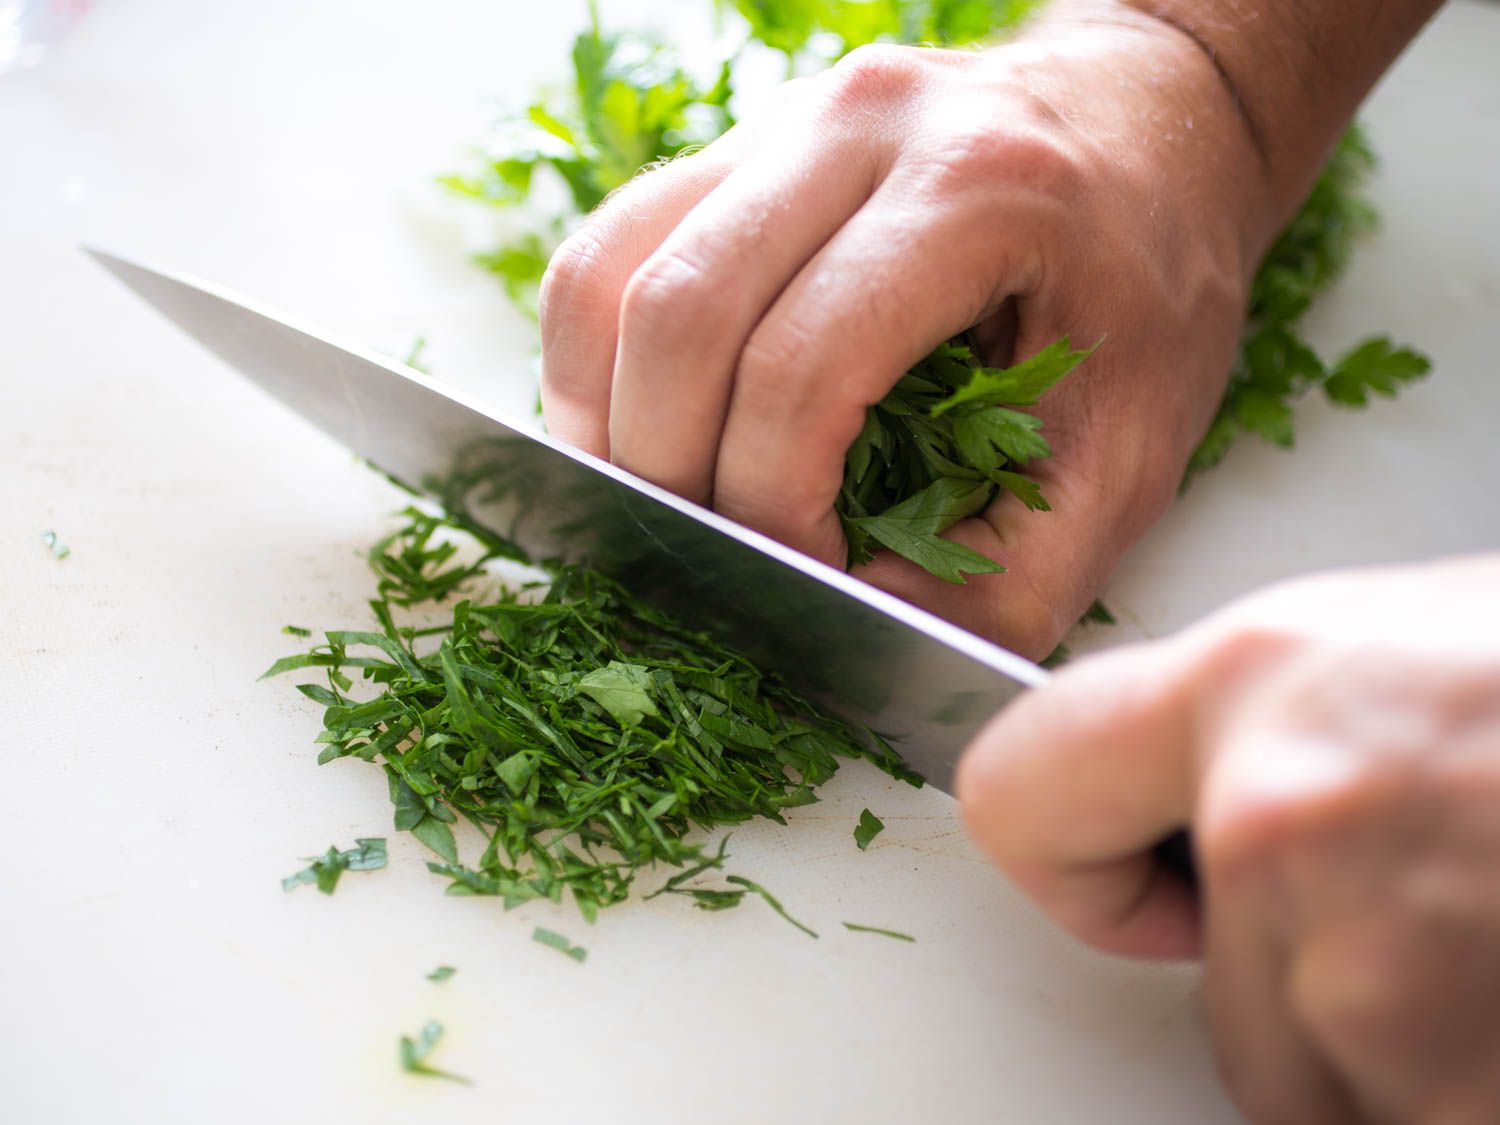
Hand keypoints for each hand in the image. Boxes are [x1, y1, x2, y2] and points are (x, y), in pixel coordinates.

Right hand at [538, 2, 1272, 657]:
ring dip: (602, 415)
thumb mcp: (1130, 450)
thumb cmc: (1155, 288)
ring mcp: (787, 120)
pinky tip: (632, 429)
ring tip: (643, 504)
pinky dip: (594, 358)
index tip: (799, 581)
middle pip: (677, 315)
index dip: (768, 507)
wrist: (1153, 127)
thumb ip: (1012, 576)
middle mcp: (864, 126)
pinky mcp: (741, 144)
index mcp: (982, 191)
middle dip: (665, 473)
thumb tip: (858, 632)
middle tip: (705, 560)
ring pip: (610, 272)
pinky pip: (609, 248)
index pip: (799, 370)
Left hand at [958, 554, 1499, 1122]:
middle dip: (1303, 976)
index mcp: (1255, 681)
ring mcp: (1363, 964)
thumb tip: (1190, 787)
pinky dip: (1452, 1089)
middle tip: (1435, 897)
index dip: (1077, 868)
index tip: (1126, 887)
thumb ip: (1260, 722)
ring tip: (1493, 928)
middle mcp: (1276, 816)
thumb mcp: (1402, 638)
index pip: (1017, 791)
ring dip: (1393, 1046)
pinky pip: (1396, 1121)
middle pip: (1209, 986)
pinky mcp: (1447, 1086)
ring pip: (1309, 1076)